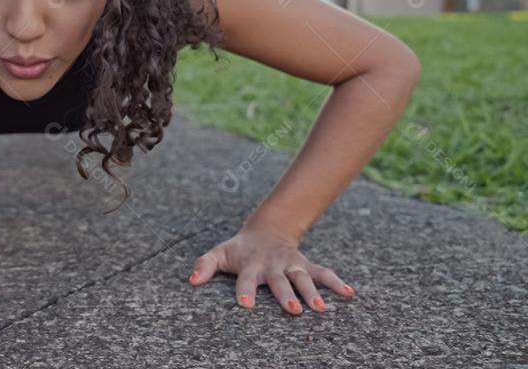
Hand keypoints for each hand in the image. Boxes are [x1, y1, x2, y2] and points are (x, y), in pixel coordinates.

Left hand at [187, 226, 354, 313]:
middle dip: (285, 295)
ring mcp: (291, 265)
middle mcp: (272, 266)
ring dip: (312, 292)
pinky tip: (349, 293)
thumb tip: (191, 280)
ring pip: (303, 279)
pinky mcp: (306, 265)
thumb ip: (204, 265)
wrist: (266, 230)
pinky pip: (324, 273)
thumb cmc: (239, 250)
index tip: (245, 305)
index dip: (244, 291)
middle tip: (293, 310)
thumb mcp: (219, 253)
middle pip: (279, 281)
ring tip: (320, 308)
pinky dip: (337, 282)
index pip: (246, 279)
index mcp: (250, 265)